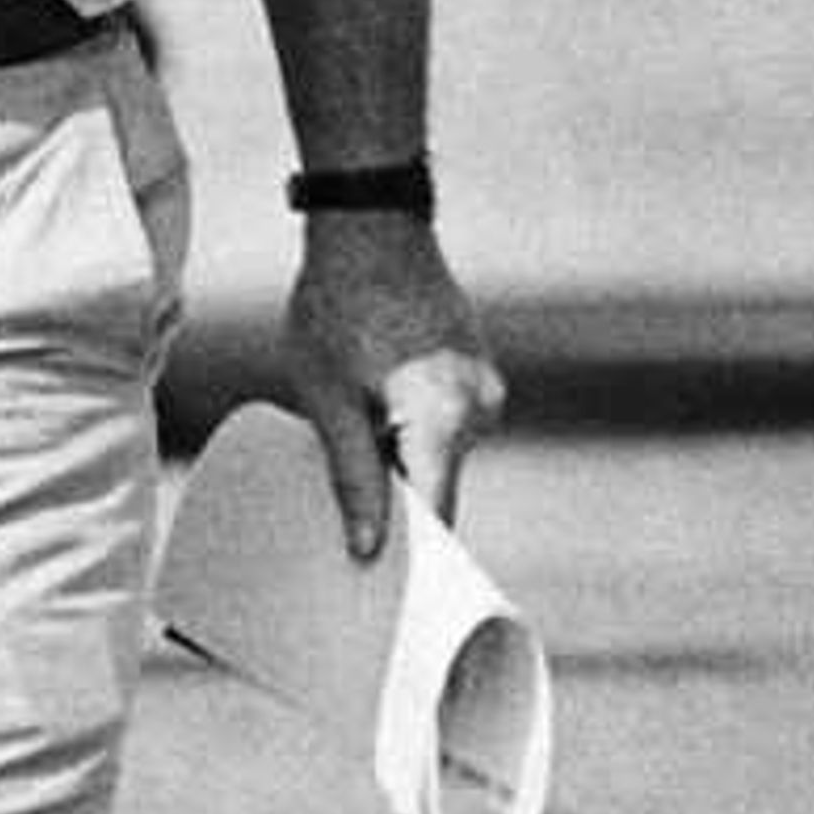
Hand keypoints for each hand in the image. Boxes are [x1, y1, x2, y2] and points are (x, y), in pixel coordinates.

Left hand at [284, 212, 506, 556]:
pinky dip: (415, 431)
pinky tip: (374, 409)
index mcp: (445, 420)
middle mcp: (481, 407)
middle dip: (398, 505)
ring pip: (442, 455)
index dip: (412, 558)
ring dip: (403, 461)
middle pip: (440, 486)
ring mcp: (486, 385)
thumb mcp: (328, 400)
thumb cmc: (337, 306)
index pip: (438, 516)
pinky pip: (448, 422)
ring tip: (352, 435)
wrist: (371, 225)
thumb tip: (368, 550)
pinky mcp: (478, 368)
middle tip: (346, 517)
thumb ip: (352, 477)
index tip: (385, 589)